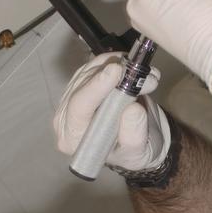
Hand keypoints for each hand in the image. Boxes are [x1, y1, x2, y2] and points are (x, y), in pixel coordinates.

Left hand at [53, 53, 170, 174]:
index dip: (96, 88)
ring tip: (146, 73)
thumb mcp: (138, 151)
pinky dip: (117, 61)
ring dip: (119, 66)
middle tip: (143, 73)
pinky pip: (95, 64)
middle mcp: (65, 118)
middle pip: (83, 85)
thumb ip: (133, 134)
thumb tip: (132, 109)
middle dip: (113, 75)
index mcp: (73, 139)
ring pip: (89, 71)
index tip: (116, 71)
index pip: (78, 108)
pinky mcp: (81, 83)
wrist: (139, 140)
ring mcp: (71, 97)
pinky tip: (134, 66)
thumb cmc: (134, 152)